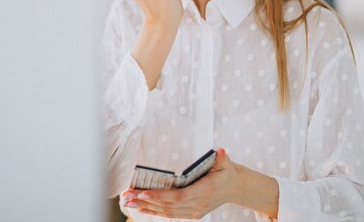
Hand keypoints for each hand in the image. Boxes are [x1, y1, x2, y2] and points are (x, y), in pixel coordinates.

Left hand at [122, 149, 239, 218]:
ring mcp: (195, 211)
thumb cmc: (227, 172)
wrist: (235, 188)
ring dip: (147, 207)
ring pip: (167, 212)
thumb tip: (220, 151)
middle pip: (168, 205)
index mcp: (204, 191)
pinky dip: (155, 211)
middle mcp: (198, 204)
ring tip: (129, 202)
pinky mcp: (192, 213)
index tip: (143, 193)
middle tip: (127, 195)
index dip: (160, 196)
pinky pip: (171, 214)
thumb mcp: (226, 162)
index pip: (178, 196)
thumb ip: (222, 157)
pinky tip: (142, 208)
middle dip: (146, 200)